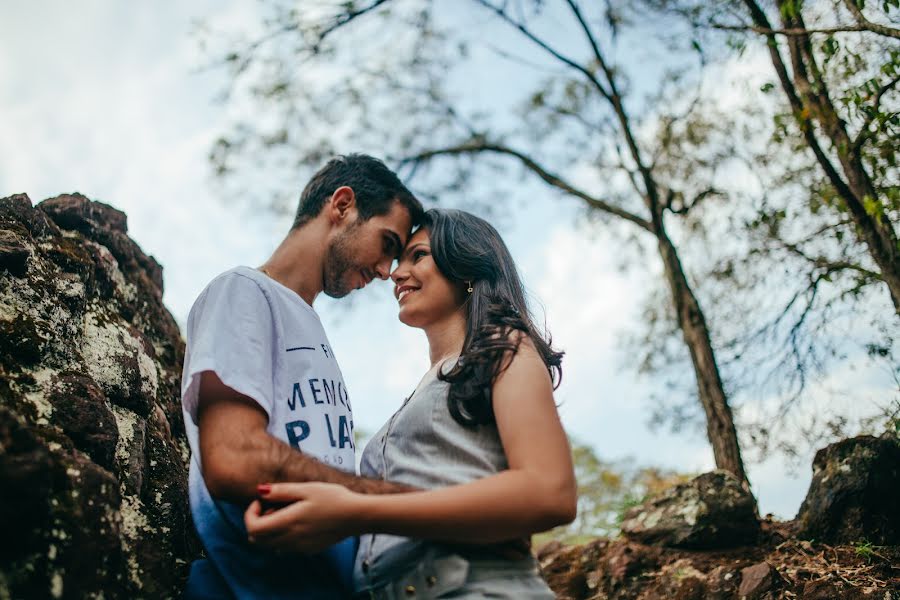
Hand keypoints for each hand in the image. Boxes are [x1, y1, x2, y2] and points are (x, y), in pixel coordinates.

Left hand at [244, 482, 364, 553]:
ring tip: (286, 513)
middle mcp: (290, 540)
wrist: (356, 516)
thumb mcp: (307, 488)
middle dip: (257, 523)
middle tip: (271, 506)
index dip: (250, 514)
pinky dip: (282, 536)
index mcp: (288, 523)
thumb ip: (281, 491)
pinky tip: (298, 521)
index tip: (262, 501)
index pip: (253, 529)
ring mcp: (299, 548)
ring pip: (269, 546)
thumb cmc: (333, 498)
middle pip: (257, 541)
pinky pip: (284, 548)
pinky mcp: (307, 550)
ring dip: (269, 530)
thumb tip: (260, 491)